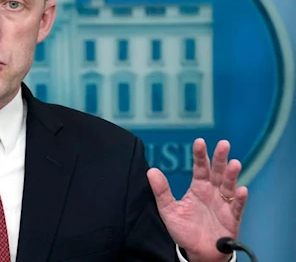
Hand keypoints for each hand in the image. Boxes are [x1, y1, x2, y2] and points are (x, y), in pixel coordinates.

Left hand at [147, 139, 247, 261]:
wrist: (198, 252)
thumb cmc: (184, 230)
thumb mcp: (168, 210)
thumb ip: (161, 191)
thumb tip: (151, 171)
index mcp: (198, 187)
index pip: (200, 167)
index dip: (200, 155)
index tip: (199, 141)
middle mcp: (213, 192)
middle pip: (217, 172)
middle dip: (220, 158)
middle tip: (223, 144)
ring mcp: (224, 204)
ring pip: (229, 186)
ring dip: (232, 175)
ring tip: (234, 164)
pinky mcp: (232, 218)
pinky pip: (237, 207)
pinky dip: (240, 199)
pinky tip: (242, 190)